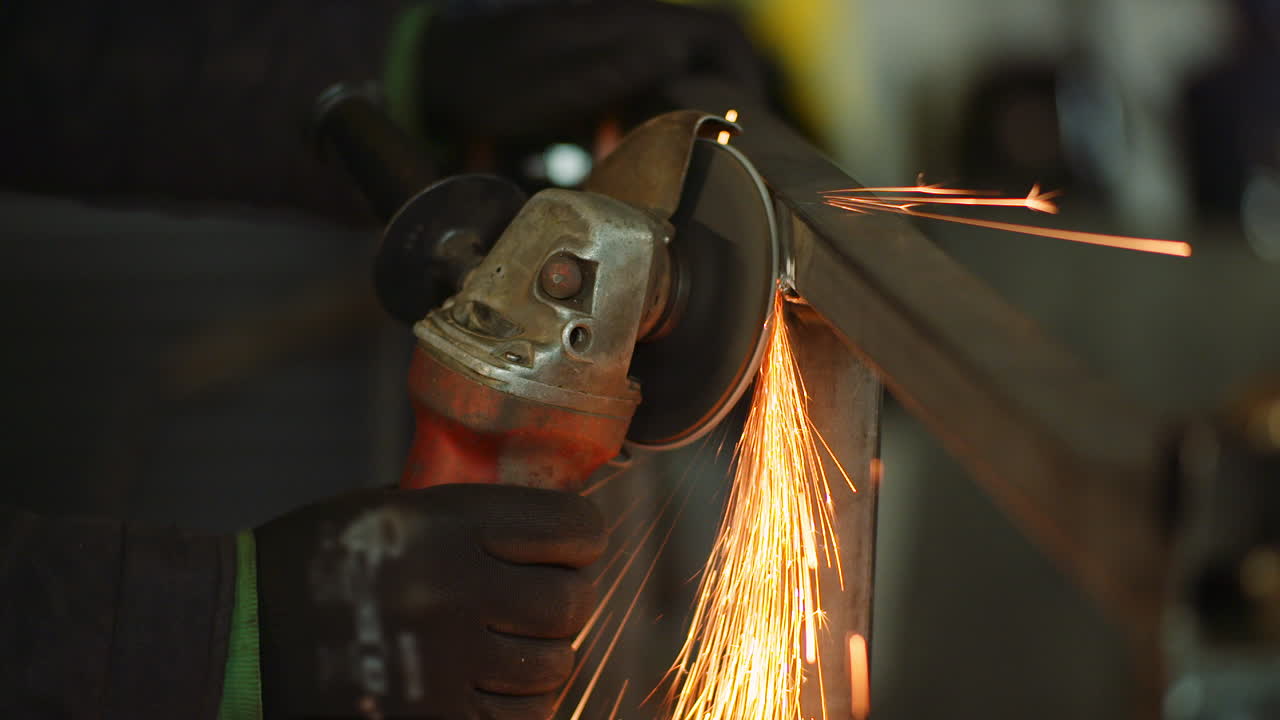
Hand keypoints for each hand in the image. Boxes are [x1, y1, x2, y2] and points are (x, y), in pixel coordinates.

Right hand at [256, 484, 605, 718]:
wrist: (236, 637)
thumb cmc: (312, 562)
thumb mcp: (387, 508)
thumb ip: (464, 514)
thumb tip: (542, 524)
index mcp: (443, 526)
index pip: (569, 527)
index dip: (582, 536)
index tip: (575, 543)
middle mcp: (453, 592)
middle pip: (571, 603)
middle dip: (568, 599)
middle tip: (547, 598)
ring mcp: (445, 667)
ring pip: (554, 667)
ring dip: (544, 656)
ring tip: (514, 646)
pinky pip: (520, 719)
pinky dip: (519, 705)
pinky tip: (494, 686)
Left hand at [418, 0, 764, 142]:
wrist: (443, 74)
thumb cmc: (490, 82)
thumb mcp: (545, 85)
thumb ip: (607, 68)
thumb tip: (670, 50)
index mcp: (626, 25)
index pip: (718, 34)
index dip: (748, 74)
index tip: (752, 120)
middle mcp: (629, 29)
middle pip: (709, 52)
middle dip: (730, 96)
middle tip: (731, 147)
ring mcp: (616, 47)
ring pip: (683, 71)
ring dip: (694, 108)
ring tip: (694, 154)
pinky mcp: (602, 68)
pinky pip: (650, 86)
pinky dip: (659, 116)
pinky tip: (641, 149)